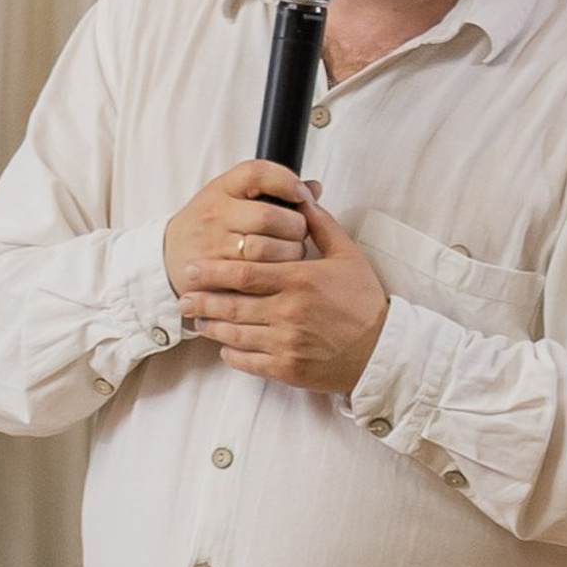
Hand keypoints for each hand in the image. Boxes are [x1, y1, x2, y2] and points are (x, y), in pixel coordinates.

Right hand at [163, 156, 313, 300]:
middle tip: (299, 233)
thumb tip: (313, 188)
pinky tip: (276, 273)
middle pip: (269, 216)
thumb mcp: (233, 197)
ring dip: (289, 253)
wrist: (166, 255)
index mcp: (222, 189)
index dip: (287, 181)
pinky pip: (254, 277)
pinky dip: (272, 276)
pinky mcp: (213, 274)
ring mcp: (212, 245)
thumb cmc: (209, 225)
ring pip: (266, 250)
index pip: (257, 173)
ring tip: (290, 254)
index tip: (302, 195)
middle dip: (296, 227)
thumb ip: (273, 190)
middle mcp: (215, 214)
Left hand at [175, 192, 389, 396]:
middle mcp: (289, 312)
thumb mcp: (348, 255)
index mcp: (299, 281)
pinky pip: (248, 362)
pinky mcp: (288, 369)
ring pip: (235, 335)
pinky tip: (223, 347)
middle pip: (232, 306)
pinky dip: (231, 355)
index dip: (213, 272)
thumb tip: (303, 198)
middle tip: (183, 298)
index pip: (245, 273)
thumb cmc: (364, 301)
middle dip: (202, 302)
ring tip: (197, 321)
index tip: (193, 269)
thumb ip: (321, 226)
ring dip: (211, 328)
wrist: (382, 349)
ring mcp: (287, 343)